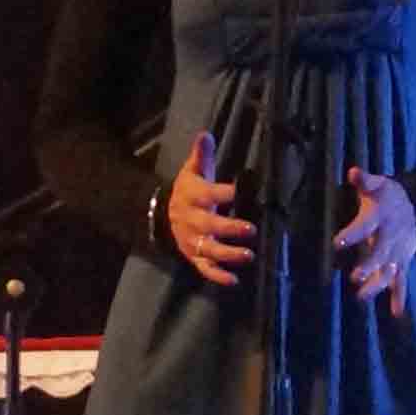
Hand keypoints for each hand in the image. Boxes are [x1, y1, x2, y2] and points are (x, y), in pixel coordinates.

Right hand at [165, 132, 253, 285]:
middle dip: (229, 229)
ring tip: (248, 255)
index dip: (220, 193)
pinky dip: (217, 275)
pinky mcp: (194, 256)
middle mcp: (192, 221)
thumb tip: (205, 133)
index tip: (235, 191)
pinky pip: (204, 268)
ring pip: (208, 250)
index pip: (206, 194)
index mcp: (193, 197)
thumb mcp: (193, 171)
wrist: (163, 213)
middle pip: (209, 227)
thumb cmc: (188, 190)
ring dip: (228, 255)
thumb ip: (201, 155)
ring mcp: (192, 241)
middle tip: (251, 229)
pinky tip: (233, 280)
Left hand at [330, 167, 415, 315]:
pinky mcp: (403, 261)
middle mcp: (392, 236)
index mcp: (381, 217)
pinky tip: (396, 312)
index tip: (337, 242)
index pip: (365, 226)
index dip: (352, 233)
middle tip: (355, 276)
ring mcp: (399, 251)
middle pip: (380, 253)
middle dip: (369, 265)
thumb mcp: (378, 185)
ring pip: (389, 270)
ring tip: (361, 297)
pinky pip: (402, 280)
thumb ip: (365, 181)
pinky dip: (400, 296)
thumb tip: (353, 171)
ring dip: (377, 284)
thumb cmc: (388, 196)